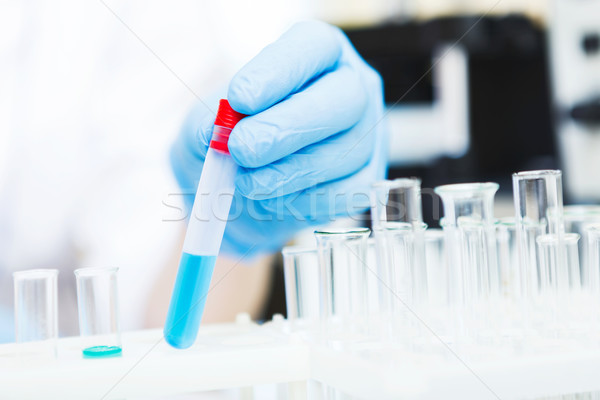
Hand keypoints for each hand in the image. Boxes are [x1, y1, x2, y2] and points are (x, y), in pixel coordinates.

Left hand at [171, 20, 386, 258]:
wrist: (241, 190)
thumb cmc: (229, 141)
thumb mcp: (204, 125)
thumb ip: (206, 124)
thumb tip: (216, 133)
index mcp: (317, 55)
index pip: (313, 47)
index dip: (279, 71)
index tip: (239, 99)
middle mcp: (352, 88)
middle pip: (344, 98)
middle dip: (289, 127)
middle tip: (243, 149)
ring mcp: (366, 135)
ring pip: (346, 151)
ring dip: (290, 172)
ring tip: (248, 183)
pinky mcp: (365, 178)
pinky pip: (347, 193)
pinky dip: (305, 202)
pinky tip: (272, 201)